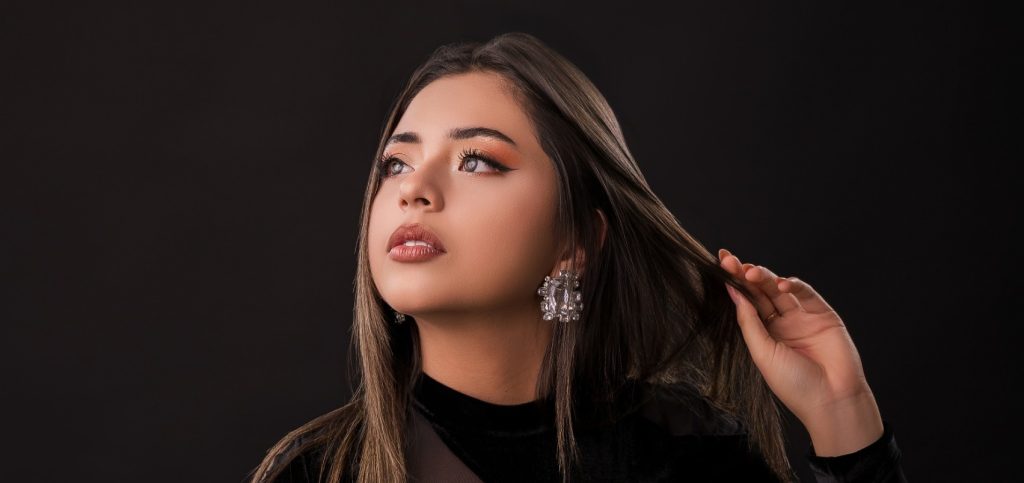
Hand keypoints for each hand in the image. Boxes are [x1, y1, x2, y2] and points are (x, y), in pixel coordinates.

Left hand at [717, 248, 883, 455]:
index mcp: (764, 333)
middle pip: (761, 292)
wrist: (832, 400)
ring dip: (765, 277)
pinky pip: (805, 293)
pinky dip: (793, 285)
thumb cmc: (794, 384)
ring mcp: (802, 317)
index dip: (734, 284)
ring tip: (752, 272)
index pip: (747, 302)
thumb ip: (749, 322)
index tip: (720, 266)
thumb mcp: (762, 352)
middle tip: (730, 262)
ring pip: (780, 289)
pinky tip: (781, 285)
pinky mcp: (823, 314)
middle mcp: (782, 323)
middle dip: (746, 275)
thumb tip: (732, 293)